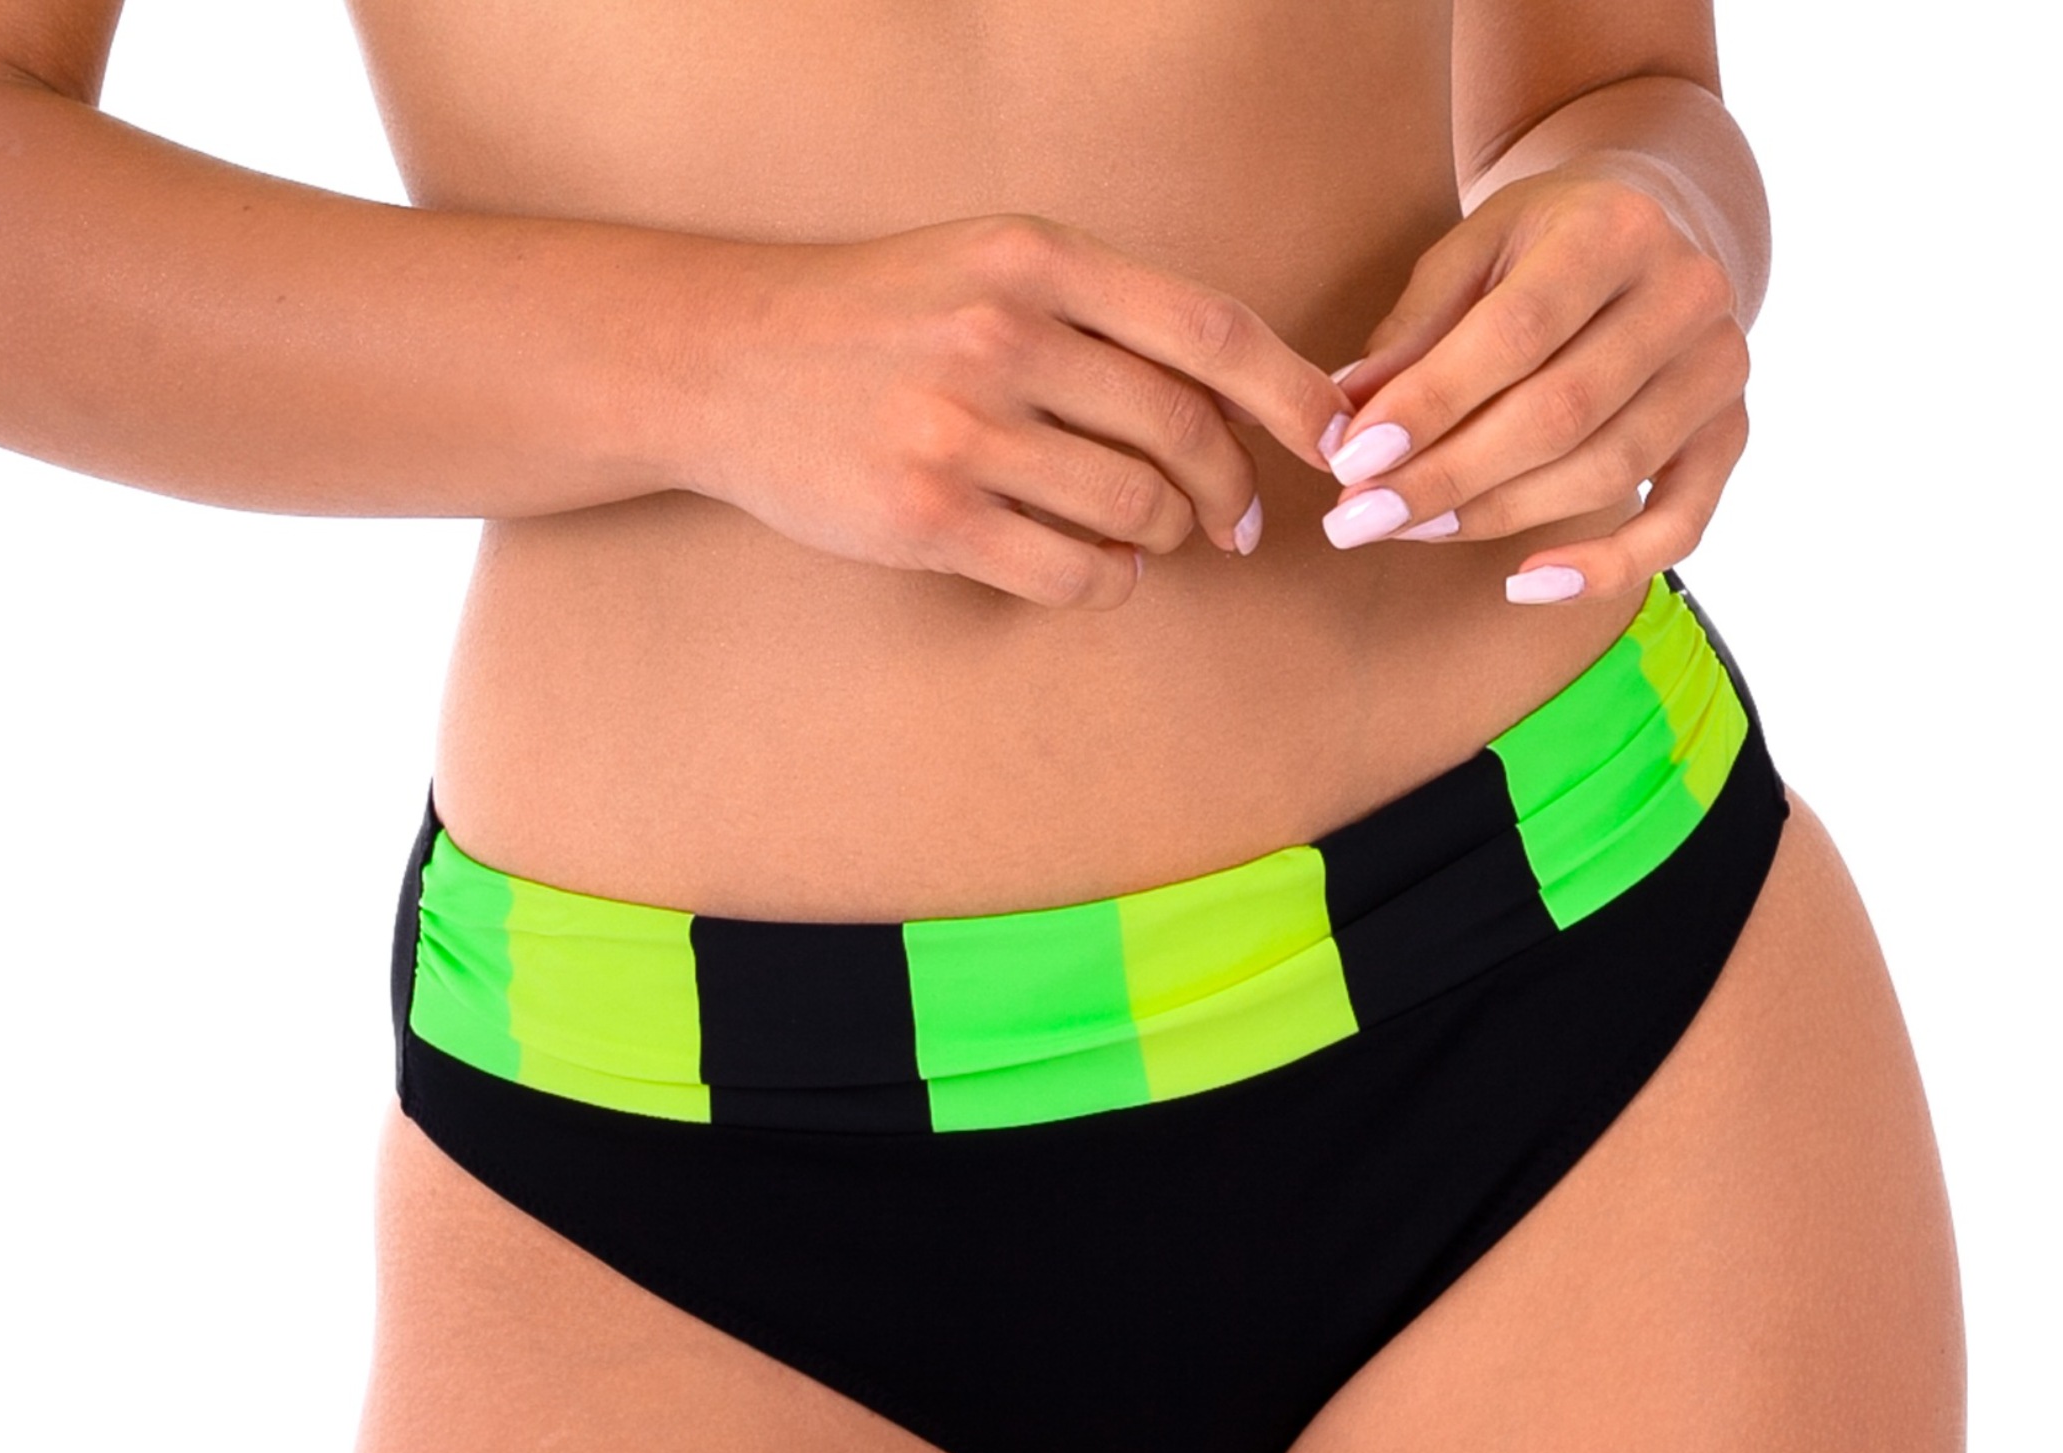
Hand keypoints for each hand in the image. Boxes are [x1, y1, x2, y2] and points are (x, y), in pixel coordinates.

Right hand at [674, 215, 1346, 609]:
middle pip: (1185, 430)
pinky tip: (1098, 570)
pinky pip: (1073, 573)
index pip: (1211, 332)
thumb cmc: (879, 320)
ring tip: (1151, 538)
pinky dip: (1109, 583)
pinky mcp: (931, 516)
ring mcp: (964, 430)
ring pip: (1136, 509)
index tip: (1336, 441)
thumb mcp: (990, 268)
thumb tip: (1234, 397)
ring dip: (1166, 538)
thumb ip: (1101, 313)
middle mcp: (1005, 336)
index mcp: (1036, 258)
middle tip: (1237, 523)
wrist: (725, 361)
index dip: (1293, 397)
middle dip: (1232, 490)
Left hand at [1315, 166, 1749, 601]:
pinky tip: (1525, 583)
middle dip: (1448, 477)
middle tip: (1360, 519)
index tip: (1352, 460)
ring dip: (1498, 517)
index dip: (1431, 405)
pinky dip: (1605, 569)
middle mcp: (1685, 295)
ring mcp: (1718, 368)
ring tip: (1411, 530)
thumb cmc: (1541, 246)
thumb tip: (1341, 420)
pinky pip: (1678, 525)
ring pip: (1605, 473)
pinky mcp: (1730, 433)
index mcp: (1616, 229)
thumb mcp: (1473, 252)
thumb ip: (1414, 331)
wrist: (1656, 224)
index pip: (1516, 334)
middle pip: (1560, 414)